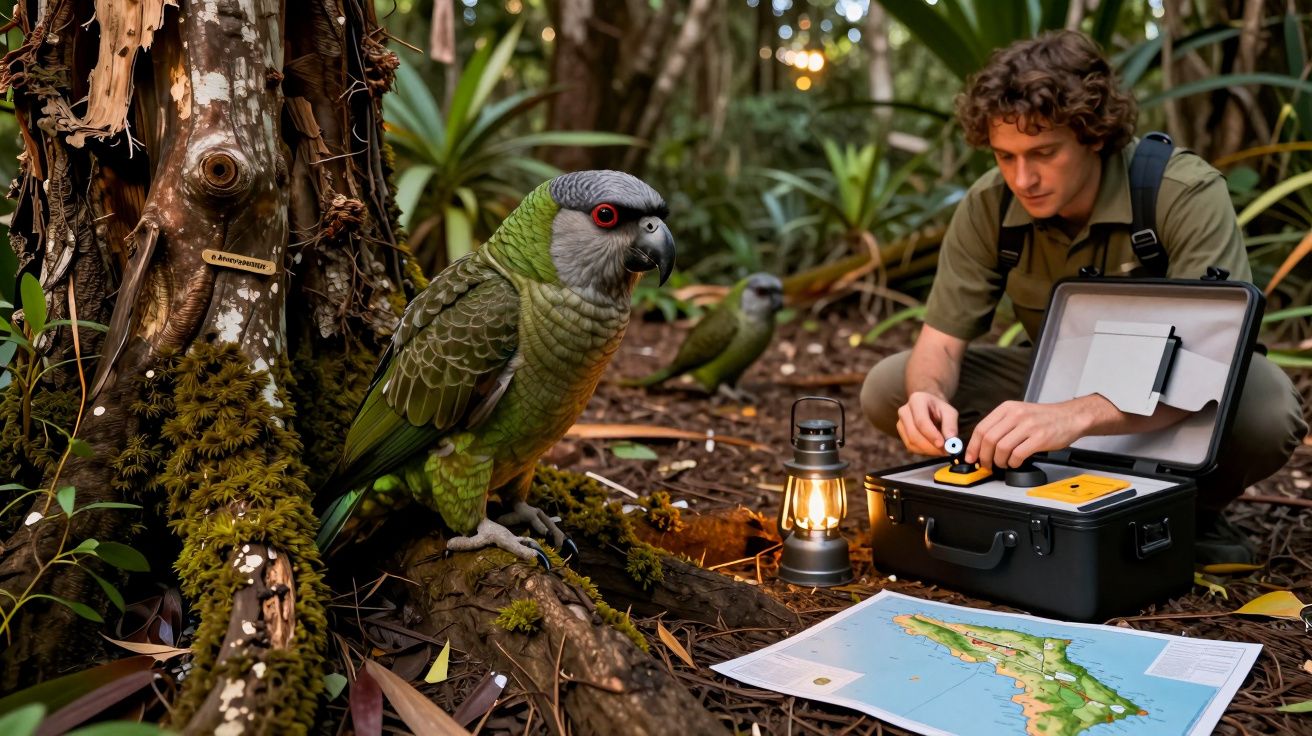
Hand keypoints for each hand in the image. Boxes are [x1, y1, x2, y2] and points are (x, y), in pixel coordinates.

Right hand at [896, 391, 958, 455]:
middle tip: (946, 451)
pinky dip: (924, 451)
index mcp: (916, 400)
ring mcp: (900, 423)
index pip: (921, 421)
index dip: (931, 435)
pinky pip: (911, 447)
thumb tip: (951, 442)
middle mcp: (904, 411)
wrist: (930, 407)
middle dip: (930, 446)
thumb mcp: (950, 412)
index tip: (942, 445)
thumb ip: (951, 425)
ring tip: (942, 449)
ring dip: (928, 450)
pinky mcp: (901, 434)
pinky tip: (934, 448)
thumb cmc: (940, 409)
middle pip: (913, 434)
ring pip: (911, 443)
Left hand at [966, 398, 1098, 469]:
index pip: (982, 428)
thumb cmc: (1044, 418)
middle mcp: (1016, 415)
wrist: (1070, 417)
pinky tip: (1015, 463)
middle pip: (989, 439)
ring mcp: (1028, 426)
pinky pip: (1018, 454)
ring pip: (1001, 448)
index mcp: (1007, 408)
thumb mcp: (1019, 412)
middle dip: (984, 457)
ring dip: (999, 461)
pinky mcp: (1039, 438)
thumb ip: (1001, 425)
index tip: (971, 457)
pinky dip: (1013, 463)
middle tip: (985, 465)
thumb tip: (981, 444)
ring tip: (1002, 464)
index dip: (973, 446)